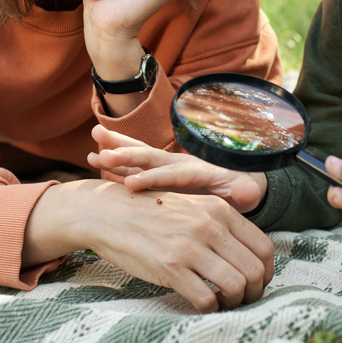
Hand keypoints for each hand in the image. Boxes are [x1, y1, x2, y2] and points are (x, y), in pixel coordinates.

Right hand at [25, 179, 272, 313]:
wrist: (109, 213)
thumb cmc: (151, 212)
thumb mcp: (192, 206)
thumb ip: (220, 224)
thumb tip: (248, 254)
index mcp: (219, 210)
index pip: (264, 248)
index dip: (267, 272)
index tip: (257, 283)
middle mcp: (209, 226)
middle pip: (255, 270)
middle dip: (254, 293)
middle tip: (243, 300)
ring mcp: (190, 247)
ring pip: (236, 286)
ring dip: (235, 303)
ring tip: (224, 305)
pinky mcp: (170, 268)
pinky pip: (206, 298)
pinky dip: (210, 309)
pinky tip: (203, 306)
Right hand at [88, 125, 266, 212]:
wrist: (231, 182)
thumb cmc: (235, 191)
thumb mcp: (242, 192)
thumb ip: (244, 191)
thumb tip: (250, 189)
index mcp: (195, 170)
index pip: (173, 173)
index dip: (155, 177)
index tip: (134, 183)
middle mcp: (175, 163)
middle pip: (150, 157)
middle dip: (128, 157)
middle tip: (104, 156)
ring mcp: (162, 167)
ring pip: (136, 155)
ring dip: (116, 150)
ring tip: (92, 150)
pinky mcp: (152, 174)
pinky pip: (129, 166)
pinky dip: (112, 160)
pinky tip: (91, 157)